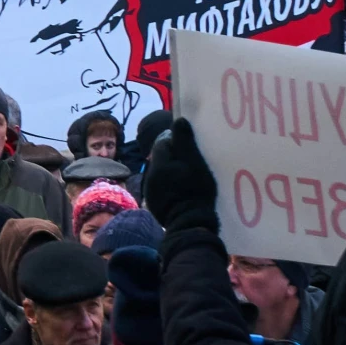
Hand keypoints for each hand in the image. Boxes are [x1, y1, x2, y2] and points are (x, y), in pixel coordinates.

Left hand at [143, 119, 220, 235]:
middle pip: (162, 157)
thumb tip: (179, 121)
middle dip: (174, 157)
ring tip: (188, 178)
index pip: (163, 141)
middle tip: (191, 163)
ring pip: (161, 173)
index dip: (177, 141)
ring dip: (172, 172)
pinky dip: (170, 186)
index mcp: (158, 162)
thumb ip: (185, 142)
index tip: (190, 148)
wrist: (190, 223)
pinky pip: (162, 188)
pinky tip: (183, 191)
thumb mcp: (195, 163)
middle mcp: (150, 174)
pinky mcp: (155, 203)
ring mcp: (150, 190)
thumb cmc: (195, 190)